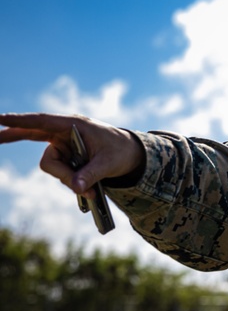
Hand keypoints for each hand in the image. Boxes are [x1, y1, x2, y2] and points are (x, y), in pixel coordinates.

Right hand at [0, 113, 144, 198]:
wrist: (131, 155)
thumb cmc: (121, 151)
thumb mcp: (109, 163)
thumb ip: (91, 174)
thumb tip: (77, 189)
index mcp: (73, 125)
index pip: (42, 122)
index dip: (20, 121)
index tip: (0, 118)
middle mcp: (63, 133)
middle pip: (35, 139)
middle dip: (13, 136)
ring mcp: (63, 146)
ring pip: (52, 166)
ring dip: (67, 179)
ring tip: (92, 190)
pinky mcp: (65, 157)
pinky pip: (59, 172)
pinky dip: (70, 182)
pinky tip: (88, 191)